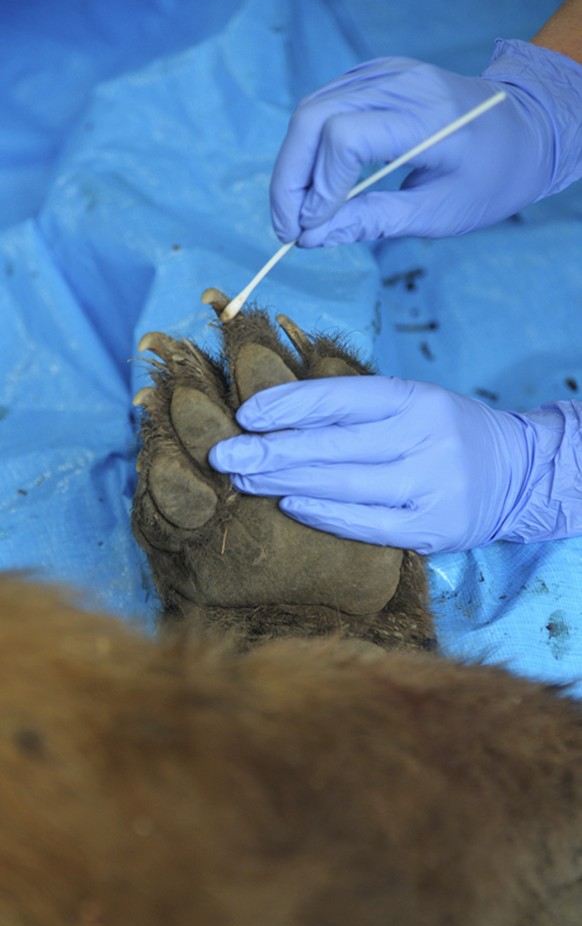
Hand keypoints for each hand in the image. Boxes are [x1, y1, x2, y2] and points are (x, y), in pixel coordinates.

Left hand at [209, 377, 581, 554]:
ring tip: (245, 479)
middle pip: (334, 445)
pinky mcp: (434, 527)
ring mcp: (432, 485)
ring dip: (286, 483)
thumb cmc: (444, 432)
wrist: (516, 472)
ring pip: (345, 485)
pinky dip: (326, 515)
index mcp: (415, 398)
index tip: (245, 416)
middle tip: (225, 456)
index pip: (342, 398)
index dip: (289, 406)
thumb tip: (275, 417)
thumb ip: (354, 409)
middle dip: (272, 451)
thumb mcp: (410, 403)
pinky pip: (368, 524)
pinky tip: (290, 505)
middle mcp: (425, 437)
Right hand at [270, 39, 581, 246]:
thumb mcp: (437, 213)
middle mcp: (401, 83)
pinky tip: (313, 185)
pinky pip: (323, 105)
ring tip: (294, 214)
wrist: (523, 130)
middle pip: (313, 118)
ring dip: (292, 166)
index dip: (319, 187)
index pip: (345, 137)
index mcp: (426, 118)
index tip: (310, 230)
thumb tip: (312, 237)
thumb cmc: (488, 177)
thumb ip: (373, 222)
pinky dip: (308, 148)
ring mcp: (385, 71)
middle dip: (289, 179)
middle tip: (286, 228)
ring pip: (310, 110)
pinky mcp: (374, 74)